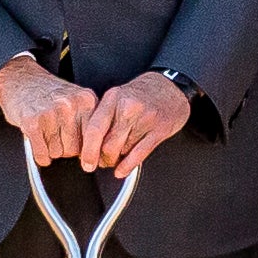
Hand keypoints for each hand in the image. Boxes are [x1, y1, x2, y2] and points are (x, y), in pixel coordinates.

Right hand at [0, 55, 98, 163]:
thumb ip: (87, 120)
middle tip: (58, 138)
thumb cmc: (48, 93)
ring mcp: (51, 113)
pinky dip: (39, 155)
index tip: (86, 157)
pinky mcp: (32, 122)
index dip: (87, 149)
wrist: (20, 78)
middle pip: (75, 149)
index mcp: (86, 100)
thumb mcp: (75, 99)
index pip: (95, 138)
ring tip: (46, 135)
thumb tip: (95, 153)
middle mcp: (71, 106)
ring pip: (58, 153)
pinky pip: (41, 154)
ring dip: (51, 150)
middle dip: (66, 149)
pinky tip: (38, 143)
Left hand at [81, 70, 196, 176]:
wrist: (171, 86)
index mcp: (113, 98)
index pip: (94, 129)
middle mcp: (128, 107)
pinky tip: (122, 171)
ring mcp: (145, 118)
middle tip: (102, 162)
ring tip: (115, 160)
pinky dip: (127, 166)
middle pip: (107, 144)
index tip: (86, 162)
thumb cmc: (142, 94)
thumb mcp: (118, 97)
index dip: (88, 150)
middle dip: (103, 159)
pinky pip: (139, 154)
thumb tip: (88, 145)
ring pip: (122, 151)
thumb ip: (103, 118)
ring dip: (116, 161)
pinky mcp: (160, 129)